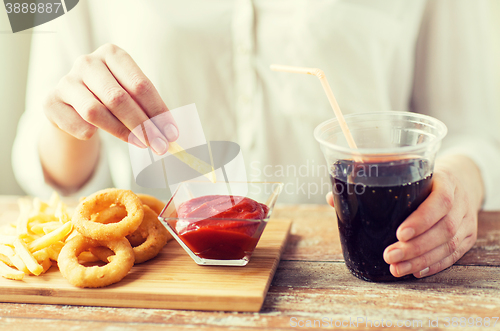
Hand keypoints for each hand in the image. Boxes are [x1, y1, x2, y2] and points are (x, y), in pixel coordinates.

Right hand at [44, 43, 177, 154]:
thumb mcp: (130, 95)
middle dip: (143, 126)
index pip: (140, 85)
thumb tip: (170, 133)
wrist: (73, 105)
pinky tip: (98, 136)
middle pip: (119, 99)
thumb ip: (148, 109)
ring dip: (122, 133)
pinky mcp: (51, 102)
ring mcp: (66, 81)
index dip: (158, 111)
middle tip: (160, 146)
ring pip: (96, 112)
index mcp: (112, 54)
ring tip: (140, 144)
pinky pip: (78, 125)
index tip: (172, 133)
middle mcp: (87, 62)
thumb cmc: (110, 98)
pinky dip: (92, 134)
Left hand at [326, 155, 482, 278]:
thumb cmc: (424, 178)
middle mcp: (461, 201)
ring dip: (420, 259)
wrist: (462, 180)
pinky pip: (454, 255)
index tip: (400, 232)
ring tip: (396, 268)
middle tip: (389, 255)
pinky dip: (435, 265)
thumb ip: (372, 183)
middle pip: (443, 228)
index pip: (440, 200)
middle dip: (415, 246)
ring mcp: (467, 221)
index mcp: (445, 181)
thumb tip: (332, 198)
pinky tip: (416, 271)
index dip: (422, 218)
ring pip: (448, 245)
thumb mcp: (406, 172)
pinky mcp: (468, 236)